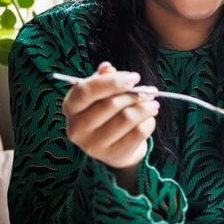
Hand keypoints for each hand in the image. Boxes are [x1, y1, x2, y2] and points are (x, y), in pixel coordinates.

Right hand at [62, 62, 159, 176]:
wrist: (115, 147)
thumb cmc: (107, 113)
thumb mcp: (102, 94)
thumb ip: (104, 79)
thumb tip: (107, 68)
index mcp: (71, 107)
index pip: (86, 91)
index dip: (112, 82)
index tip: (135, 78)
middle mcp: (77, 128)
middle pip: (110, 104)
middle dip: (135, 95)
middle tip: (150, 91)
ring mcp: (93, 146)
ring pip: (127, 118)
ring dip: (145, 107)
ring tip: (153, 104)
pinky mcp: (112, 155)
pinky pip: (138, 133)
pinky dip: (148, 122)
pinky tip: (149, 119)